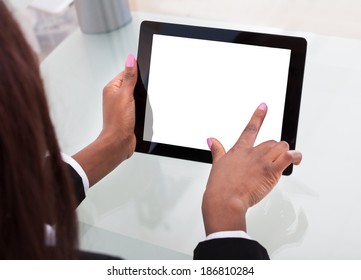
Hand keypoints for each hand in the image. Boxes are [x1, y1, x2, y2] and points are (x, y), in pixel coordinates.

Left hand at [73, 54, 137, 185]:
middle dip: (141, 89)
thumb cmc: (117, 122)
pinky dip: (143, 110)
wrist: (119, 143)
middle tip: (141, 96)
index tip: (144, 76)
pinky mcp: (129, 115)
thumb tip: (131, 58)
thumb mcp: (125, 95)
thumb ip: (130, 77)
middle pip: (133, 84)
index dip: (136, 73)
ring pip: (138, 97)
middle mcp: (116, 96)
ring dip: (143, 102)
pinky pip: (139, 107)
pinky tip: (142, 114)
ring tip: (139, 108)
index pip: (126, 73)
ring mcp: (123, 106)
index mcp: (112, 88)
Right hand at [201, 103, 301, 234]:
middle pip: (271, 142)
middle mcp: (252, 152)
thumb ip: (217, 149)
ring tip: (288, 160)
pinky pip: (288, 157)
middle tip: (273, 160)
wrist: (224, 199)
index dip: (258, 116)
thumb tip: (211, 140)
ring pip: (281, 147)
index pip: (251, 128)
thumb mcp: (217, 164)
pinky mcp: (271, 171)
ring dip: (285, 152)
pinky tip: (296, 160)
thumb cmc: (220, 186)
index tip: (264, 106)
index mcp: (240, 150)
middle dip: (274, 150)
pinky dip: (295, 157)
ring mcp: (262, 161)